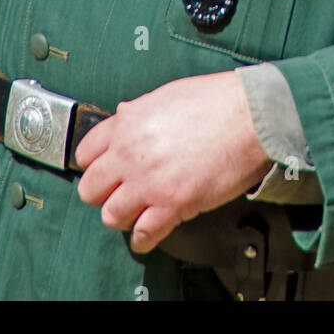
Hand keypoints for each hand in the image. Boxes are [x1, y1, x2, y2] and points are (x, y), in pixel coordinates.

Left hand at [74, 71, 272, 253]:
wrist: (249, 116)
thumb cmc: (215, 101)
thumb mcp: (167, 94)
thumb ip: (139, 111)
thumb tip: (124, 116)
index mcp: (127, 123)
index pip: (85, 154)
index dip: (95, 164)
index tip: (104, 170)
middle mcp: (130, 154)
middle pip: (91, 189)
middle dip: (104, 193)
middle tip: (120, 192)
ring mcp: (149, 182)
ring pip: (111, 216)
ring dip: (123, 216)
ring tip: (137, 211)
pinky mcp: (172, 205)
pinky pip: (142, 235)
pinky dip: (143, 238)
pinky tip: (150, 232)